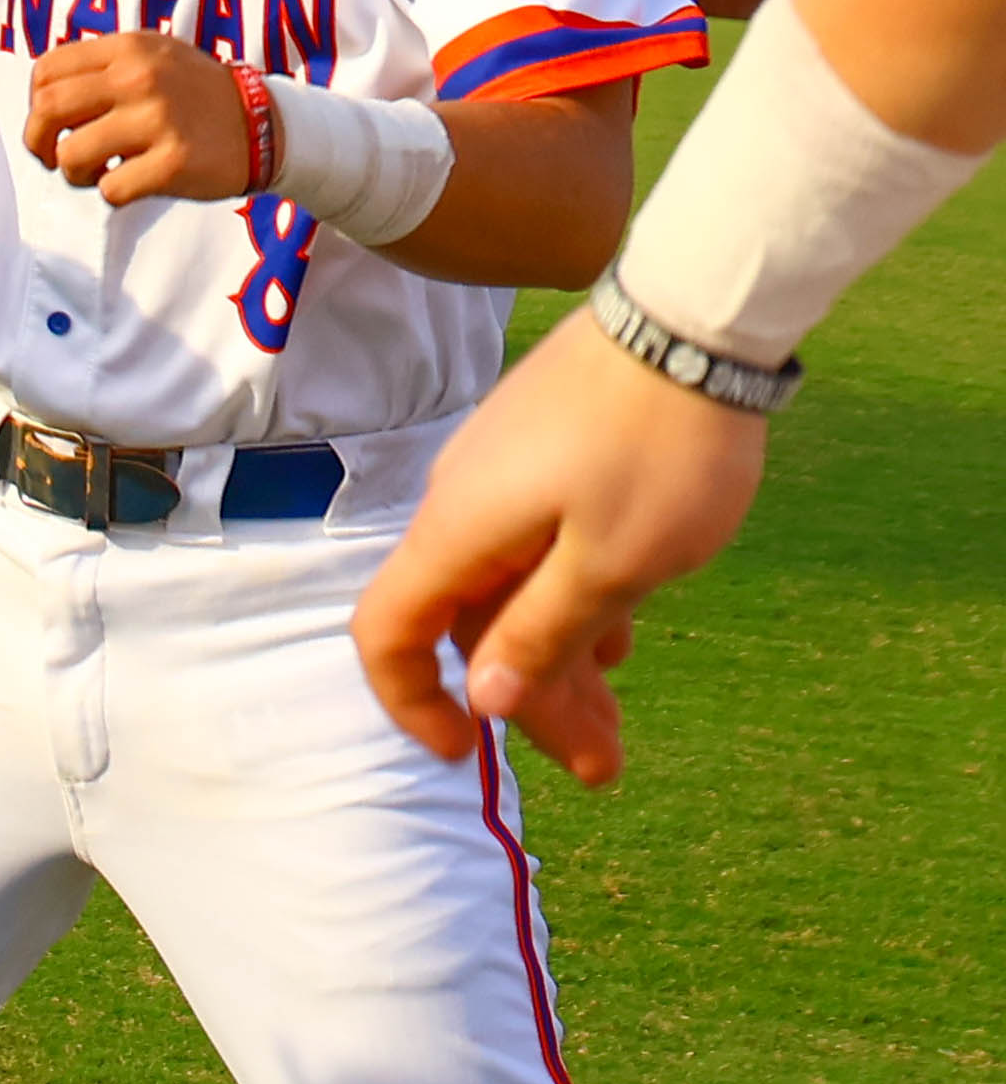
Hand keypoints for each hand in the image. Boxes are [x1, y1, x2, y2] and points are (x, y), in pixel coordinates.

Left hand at [25, 31, 260, 209]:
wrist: (266, 123)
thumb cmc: (194, 95)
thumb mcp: (152, 56)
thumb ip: (99, 67)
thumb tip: (39, 99)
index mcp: (128, 48)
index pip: (45, 72)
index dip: (35, 105)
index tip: (53, 125)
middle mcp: (140, 77)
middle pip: (47, 111)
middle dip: (39, 143)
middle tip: (56, 158)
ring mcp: (158, 119)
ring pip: (71, 156)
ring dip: (76, 175)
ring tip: (99, 172)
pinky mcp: (174, 162)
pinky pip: (110, 190)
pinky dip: (113, 194)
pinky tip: (133, 182)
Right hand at [351, 311, 773, 782]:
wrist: (693, 318)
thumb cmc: (657, 449)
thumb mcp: (612, 565)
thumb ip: (543, 637)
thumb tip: (487, 700)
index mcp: (458, 536)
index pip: (390, 635)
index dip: (414, 702)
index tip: (468, 750)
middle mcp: (462, 507)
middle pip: (472, 625)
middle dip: (533, 701)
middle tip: (603, 766)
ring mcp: (502, 475)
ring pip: (513, 588)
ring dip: (562, 655)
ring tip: (623, 711)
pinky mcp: (543, 451)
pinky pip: (539, 547)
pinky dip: (573, 598)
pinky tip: (622, 628)